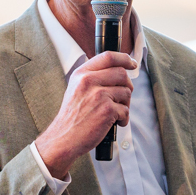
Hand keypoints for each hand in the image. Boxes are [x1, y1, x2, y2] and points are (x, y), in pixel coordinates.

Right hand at [33, 51, 136, 176]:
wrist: (64, 138)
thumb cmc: (72, 116)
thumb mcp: (75, 89)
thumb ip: (92, 77)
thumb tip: (117, 71)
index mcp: (81, 74)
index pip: (108, 56)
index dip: (124, 58)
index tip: (132, 63)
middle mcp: (89, 81)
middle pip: (122, 73)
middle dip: (127, 86)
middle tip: (123, 97)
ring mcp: (99, 95)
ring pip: (126, 92)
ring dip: (125, 104)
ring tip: (115, 113)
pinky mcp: (107, 110)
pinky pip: (126, 110)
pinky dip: (124, 119)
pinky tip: (115, 123)